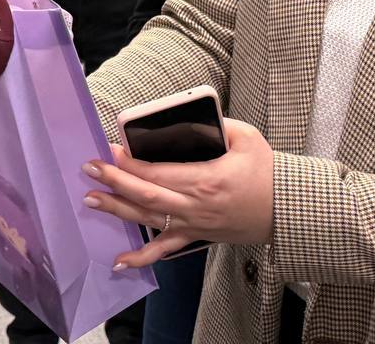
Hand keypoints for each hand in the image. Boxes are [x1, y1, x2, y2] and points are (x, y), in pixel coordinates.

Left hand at [81, 119, 273, 268]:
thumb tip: (190, 112)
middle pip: (145, 194)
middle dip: (113, 180)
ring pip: (148, 220)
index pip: (157, 171)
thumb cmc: (267, 172)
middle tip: (88, 168)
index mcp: (205, 179)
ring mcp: (194, 224)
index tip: (108, 149)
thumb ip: (216, 123)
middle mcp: (195, 205)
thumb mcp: (246, 138)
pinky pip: (165, 250)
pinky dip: (141, 258)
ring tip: (90, 199)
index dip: (129, 162)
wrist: (286, 210)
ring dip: (117, 210)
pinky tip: (119, 262)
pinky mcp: (196, 235)